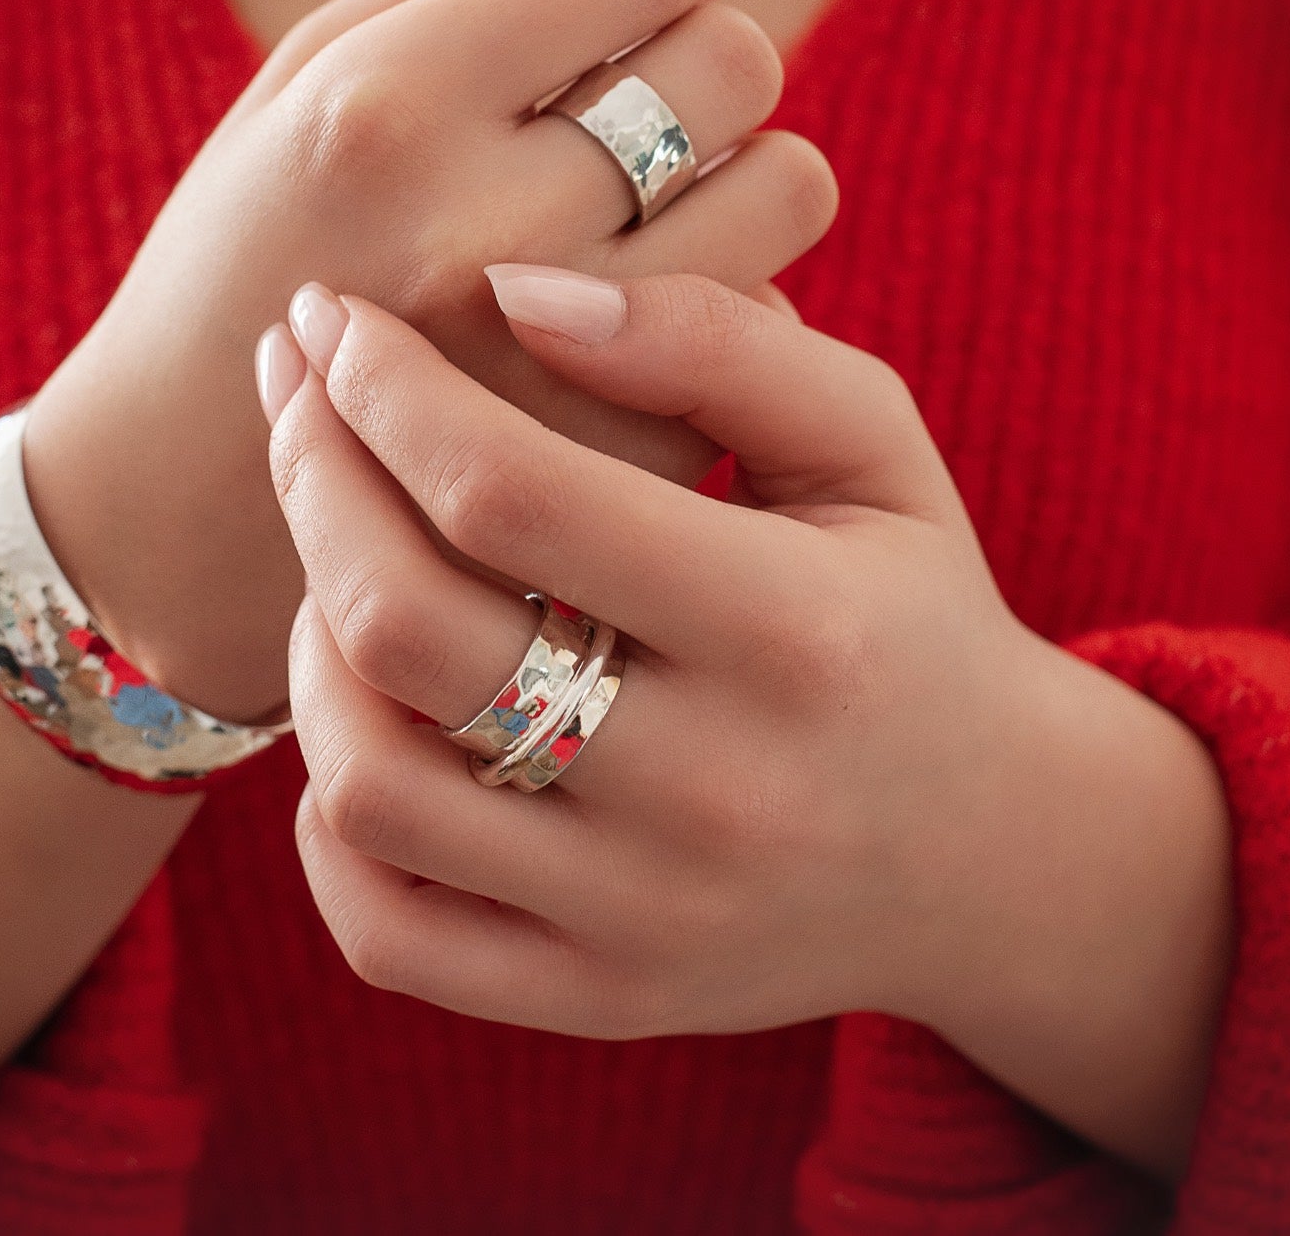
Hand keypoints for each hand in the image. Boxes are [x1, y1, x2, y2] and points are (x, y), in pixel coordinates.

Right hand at [22, 0, 838, 720]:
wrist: (181, 509)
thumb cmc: (247, 250)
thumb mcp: (316, 70)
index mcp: (384, 108)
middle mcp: (476, 230)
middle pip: (738, 62)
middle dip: (713, 46)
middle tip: (647, 82)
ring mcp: (553, 363)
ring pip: (787, 186)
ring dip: (742, 164)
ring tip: (648, 191)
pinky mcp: (615, 460)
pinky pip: (765, 315)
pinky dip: (723, 286)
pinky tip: (632, 301)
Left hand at [262, 267, 1234, 1176]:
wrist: (994, 853)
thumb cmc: (906, 606)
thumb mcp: (869, 442)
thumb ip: (709, 341)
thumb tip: (510, 290)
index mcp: (796, 631)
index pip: (511, 495)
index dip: (384, 389)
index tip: (333, 318)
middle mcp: (719, 793)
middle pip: (409, 630)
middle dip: (313, 481)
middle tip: (295, 398)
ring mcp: (649, 919)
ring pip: (371, 782)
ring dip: (309, 641)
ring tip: (335, 555)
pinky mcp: (599, 1000)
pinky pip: (385, 927)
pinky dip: (327, 815)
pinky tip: (363, 712)